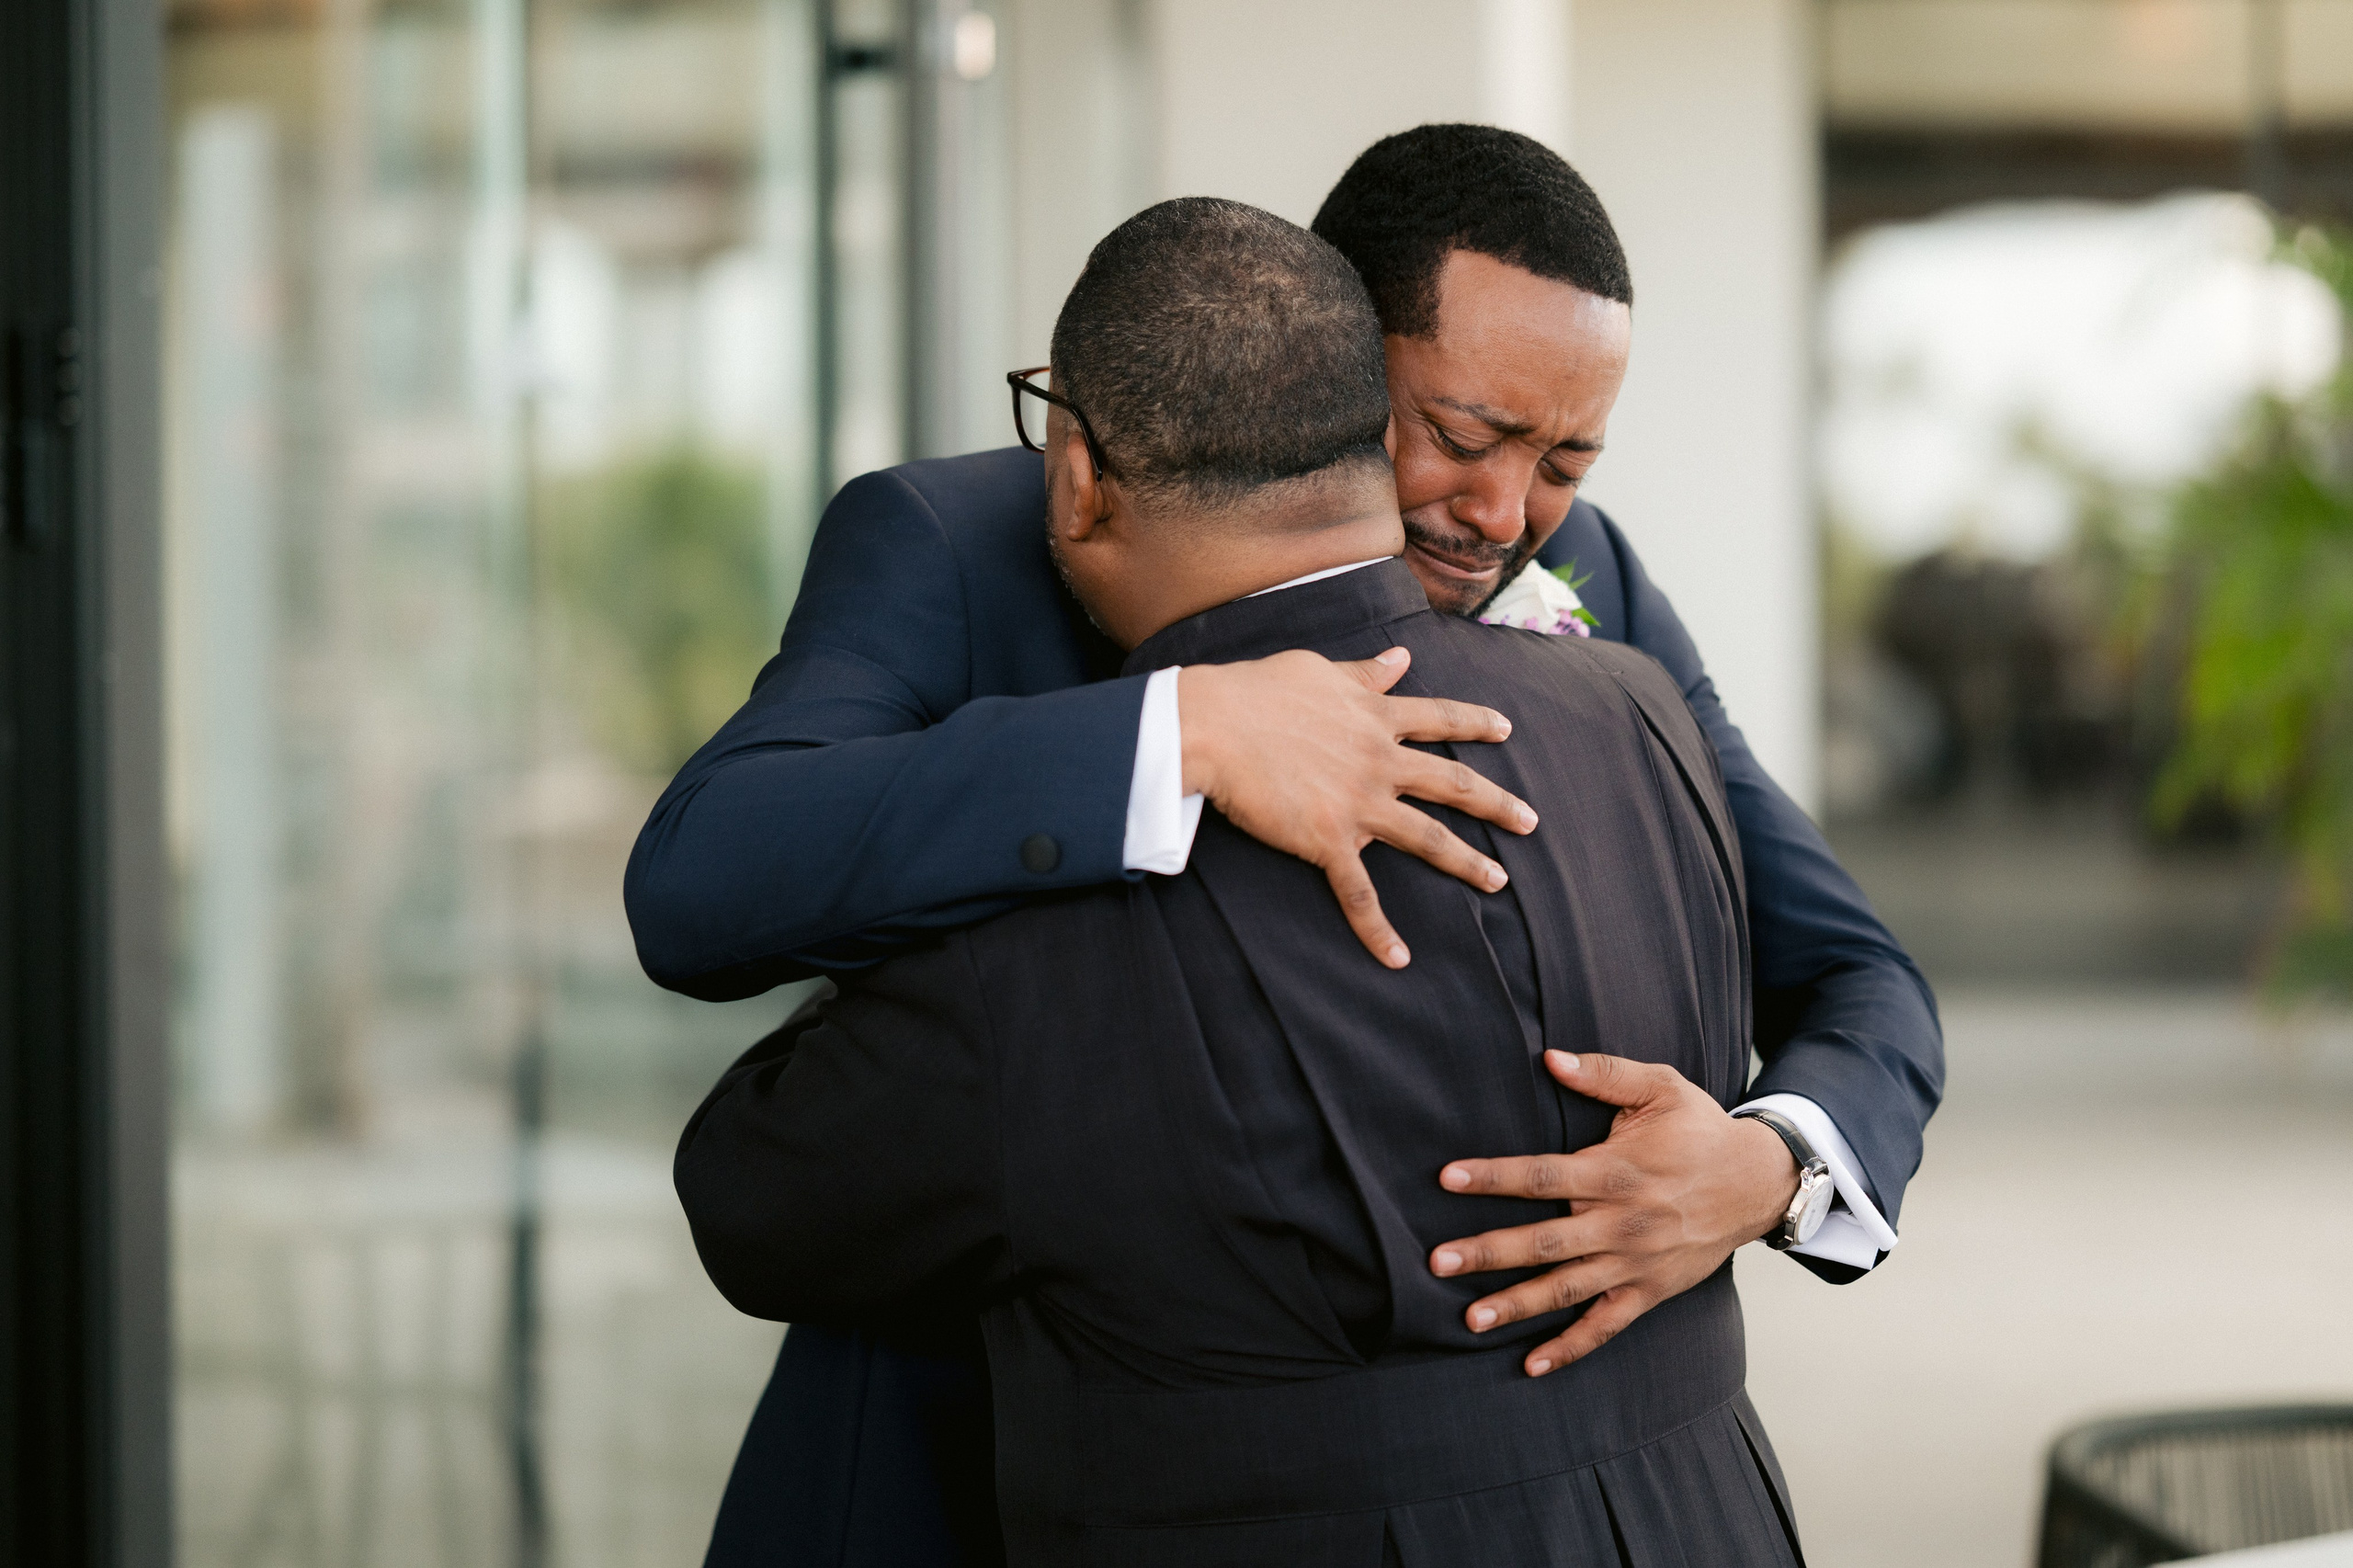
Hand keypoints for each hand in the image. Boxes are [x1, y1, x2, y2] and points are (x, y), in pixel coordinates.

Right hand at [1178, 647, 1537, 967]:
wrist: (1214, 726)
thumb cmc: (1256, 691)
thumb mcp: (1319, 670)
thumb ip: (1364, 672)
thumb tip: (1401, 656)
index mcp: (1375, 717)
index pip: (1438, 718)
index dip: (1475, 722)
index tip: (1506, 729)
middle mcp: (1379, 760)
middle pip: (1452, 784)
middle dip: (1496, 803)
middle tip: (1529, 822)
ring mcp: (1358, 803)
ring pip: (1427, 838)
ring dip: (1466, 863)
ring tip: (1498, 880)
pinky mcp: (1328, 840)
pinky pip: (1359, 893)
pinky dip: (1378, 928)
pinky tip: (1398, 957)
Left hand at [1428, 1050, 1798, 1376]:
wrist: (1759, 1183)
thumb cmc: (1700, 1130)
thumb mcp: (1660, 1088)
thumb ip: (1605, 1073)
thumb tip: (1550, 1057)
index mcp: (1615, 1172)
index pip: (1543, 1175)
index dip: (1494, 1177)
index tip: (1447, 1178)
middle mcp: (1621, 1223)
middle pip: (1545, 1240)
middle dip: (1489, 1251)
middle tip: (1438, 1261)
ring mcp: (1634, 1263)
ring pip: (1566, 1289)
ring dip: (1517, 1305)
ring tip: (1469, 1320)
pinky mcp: (1649, 1291)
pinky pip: (1605, 1325)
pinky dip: (1570, 1347)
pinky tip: (1531, 1365)